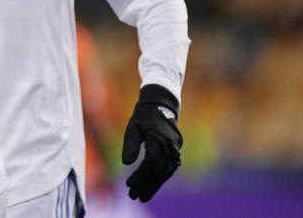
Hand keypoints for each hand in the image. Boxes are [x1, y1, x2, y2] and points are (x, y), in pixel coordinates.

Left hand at [122, 84, 181, 201]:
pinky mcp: (176, 150)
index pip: (150, 163)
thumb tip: (126, 164)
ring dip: (154, 185)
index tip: (128, 184)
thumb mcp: (132, 126)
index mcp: (159, 139)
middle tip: (134, 196)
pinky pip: (169, 167)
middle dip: (146, 185)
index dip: (140, 176)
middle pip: (159, 171)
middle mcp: (171, 146)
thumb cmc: (143, 115)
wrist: (161, 104)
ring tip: (142, 196)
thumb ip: (130, 144)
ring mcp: (176, 149)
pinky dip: (160, 177)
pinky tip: (152, 186)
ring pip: (166, 171)